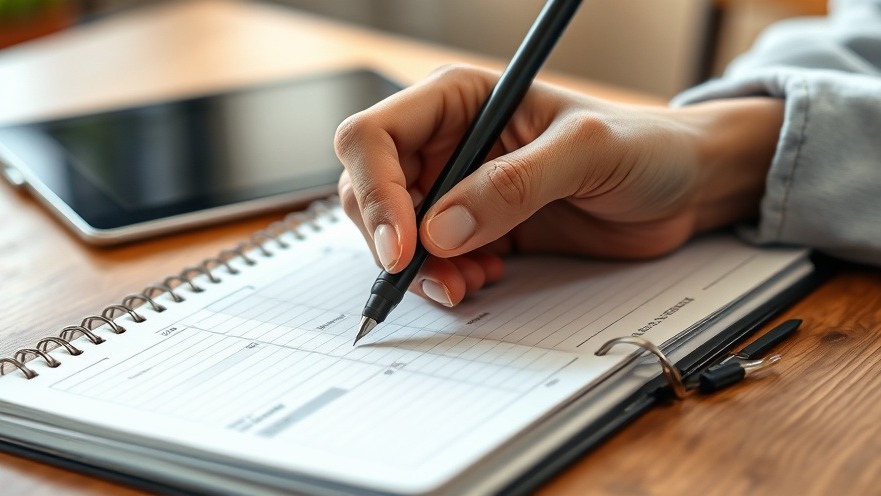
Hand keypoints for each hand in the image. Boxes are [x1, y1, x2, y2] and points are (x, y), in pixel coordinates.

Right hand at [335, 65, 782, 305]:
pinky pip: (433, 262)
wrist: (682, 188)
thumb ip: (514, 184)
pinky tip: (482, 279)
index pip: (375, 137)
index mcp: (460, 101)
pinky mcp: (479, 230)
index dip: (374, 191)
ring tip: (466, 282)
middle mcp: (449, 144)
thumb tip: (440, 230)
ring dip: (419, 269)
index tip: (403, 244)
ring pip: (396, 234)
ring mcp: (460, 191)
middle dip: (391, 239)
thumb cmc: (644, 146)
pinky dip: (445, 280)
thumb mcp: (586, 151)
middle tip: (433, 274)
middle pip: (370, 190)